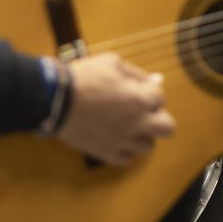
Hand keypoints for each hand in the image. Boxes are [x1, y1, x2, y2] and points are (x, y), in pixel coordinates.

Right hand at [54, 54, 175, 164]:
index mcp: (140, 98)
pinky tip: (112, 137)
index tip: (134, 89)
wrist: (54, 98)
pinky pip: (126, 158)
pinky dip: (123, 149)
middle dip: (159, 119)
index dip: (148, 91)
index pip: (160, 97)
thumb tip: (157, 80)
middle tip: (142, 113)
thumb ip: (137, 74)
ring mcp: (123, 140)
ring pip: (147, 146)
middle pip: (168, 128)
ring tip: (123, 124)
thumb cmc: (83, 76)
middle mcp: (137, 122)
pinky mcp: (107, 153)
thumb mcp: (112, 63)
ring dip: (140, 134)